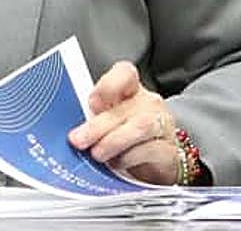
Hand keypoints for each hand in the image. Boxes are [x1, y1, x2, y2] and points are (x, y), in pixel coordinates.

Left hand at [67, 60, 177, 183]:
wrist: (156, 165)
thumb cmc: (125, 139)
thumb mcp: (107, 124)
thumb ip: (93, 119)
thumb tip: (71, 129)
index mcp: (130, 90)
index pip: (124, 74)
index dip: (108, 86)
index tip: (91, 103)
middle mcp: (148, 103)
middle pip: (124, 108)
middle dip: (97, 126)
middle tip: (78, 140)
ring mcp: (162, 125)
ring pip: (140, 126)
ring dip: (113, 141)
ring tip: (97, 154)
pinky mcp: (169, 150)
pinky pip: (150, 150)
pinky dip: (129, 158)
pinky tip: (116, 164)